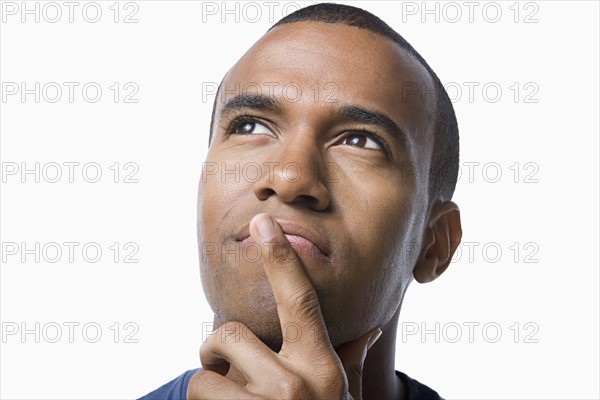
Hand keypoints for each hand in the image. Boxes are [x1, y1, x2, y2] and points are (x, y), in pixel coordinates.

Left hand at [188, 213, 381, 398]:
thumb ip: (350, 360)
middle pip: (226, 335)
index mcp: (321, 367)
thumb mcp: (340, 396)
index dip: (282, 258)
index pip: (300, 300)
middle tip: (227, 369)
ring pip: (201, 376)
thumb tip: (372, 330)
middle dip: (217, 350)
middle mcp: (294, 387)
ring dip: (208, 389)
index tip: (263, 222)